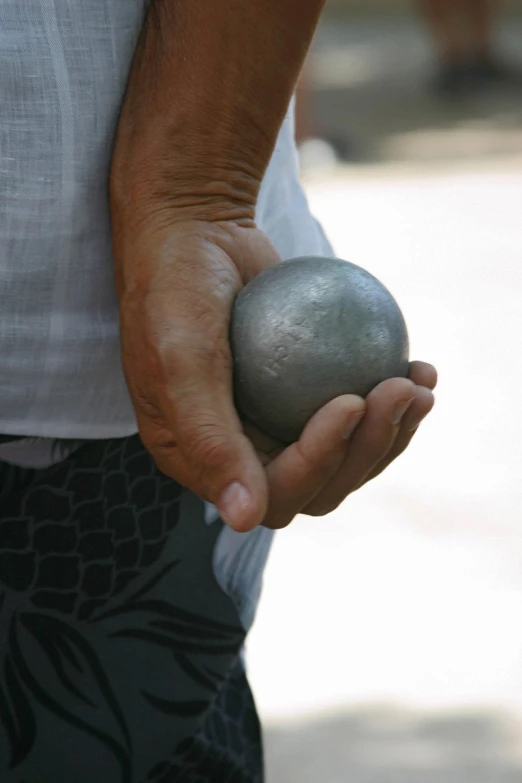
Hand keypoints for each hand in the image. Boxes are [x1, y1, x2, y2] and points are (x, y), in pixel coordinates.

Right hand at [113, 216, 435, 531]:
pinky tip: (416, 368)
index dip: (319, 463)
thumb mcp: (180, 359)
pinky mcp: (304, 393)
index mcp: (205, 461)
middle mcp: (242, 452)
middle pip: (320, 483)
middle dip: (369, 449)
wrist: (193, 232)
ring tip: (419, 384)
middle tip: (401, 391)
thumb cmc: (173, 290)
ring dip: (391, 430)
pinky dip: (388, 398)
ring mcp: (276, 423)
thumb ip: (208, 439)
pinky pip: (354, 411)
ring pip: (346, 454)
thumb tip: (243, 520)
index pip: (273, 493)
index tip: (350, 401)